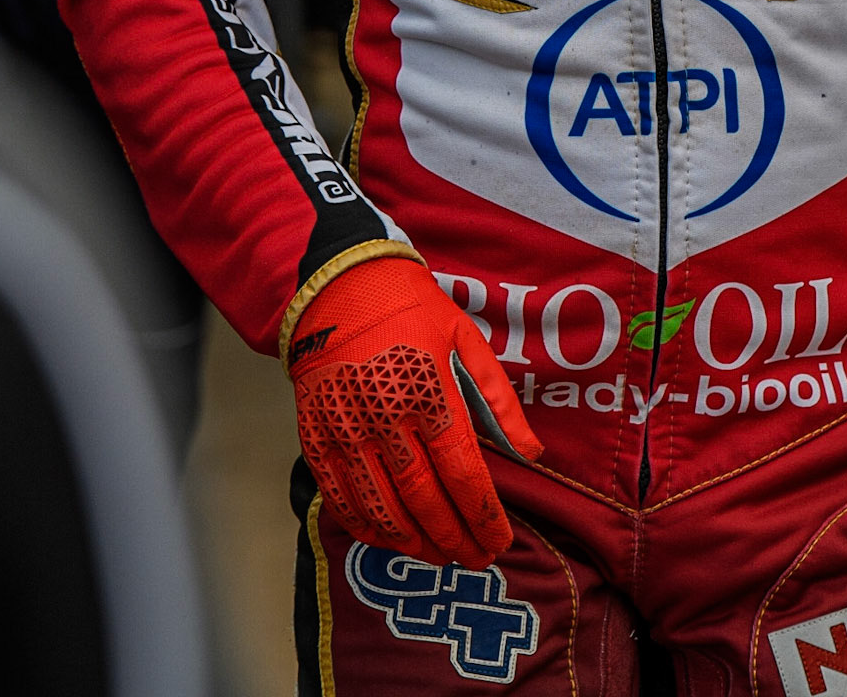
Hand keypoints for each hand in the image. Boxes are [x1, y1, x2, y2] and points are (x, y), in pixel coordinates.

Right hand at [288, 256, 541, 567]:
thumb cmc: (412, 310)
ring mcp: (346, 433)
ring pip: (383, 509)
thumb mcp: (466, 339)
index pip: (463, 474)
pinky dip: (368, 528)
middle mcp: (386, 420)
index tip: (500, 540)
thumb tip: (530, 453)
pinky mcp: (316, 439)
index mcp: (429, 393)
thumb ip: (498, 399)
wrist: (340, 287)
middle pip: (425, 500)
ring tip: (440, 556)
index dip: (484, 516)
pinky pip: (341, 499)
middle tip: (476, 558)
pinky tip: (391, 538)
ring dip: (415, 542)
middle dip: (455, 537)